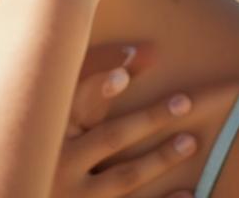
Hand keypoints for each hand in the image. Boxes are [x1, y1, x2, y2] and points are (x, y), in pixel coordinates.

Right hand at [53, 44, 195, 197]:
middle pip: (110, 138)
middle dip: (149, 118)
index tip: (124, 74)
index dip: (99, 86)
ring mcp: (75, 196)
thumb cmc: (52, 151)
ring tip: (190, 142)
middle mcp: (59, 164)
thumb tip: (134, 56)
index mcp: (49, 131)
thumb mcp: (59, 119)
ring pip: (124, 177)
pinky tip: (190, 192)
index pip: (75, 100)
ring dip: (160, 159)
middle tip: (184, 102)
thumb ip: (89, 88)